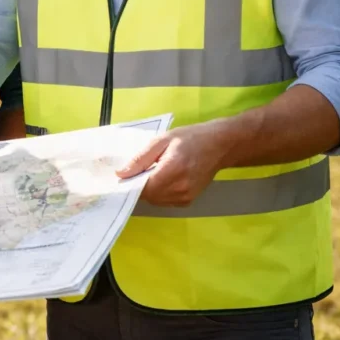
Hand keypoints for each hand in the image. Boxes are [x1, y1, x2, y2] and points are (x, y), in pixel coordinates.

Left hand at [116, 121, 231, 206]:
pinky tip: (163, 178)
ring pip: (155, 200)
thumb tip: (121, 174)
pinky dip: (159, 192)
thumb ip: (140, 159)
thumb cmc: (190, 138)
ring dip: (149, 189)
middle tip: (139, 169)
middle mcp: (180, 189)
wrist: (219, 146)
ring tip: (154, 171)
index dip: (130, 183)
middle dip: (139, 185)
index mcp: (173, 171)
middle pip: (148, 196)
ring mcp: (186, 197)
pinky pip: (165, 201)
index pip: (143, 188)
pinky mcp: (189, 201)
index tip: (123, 175)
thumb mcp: (161, 140)